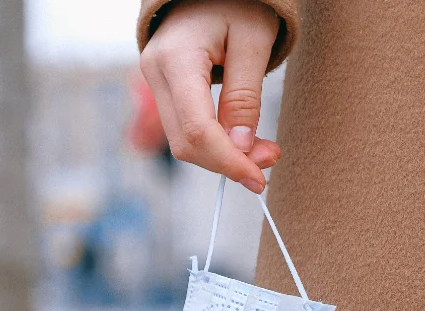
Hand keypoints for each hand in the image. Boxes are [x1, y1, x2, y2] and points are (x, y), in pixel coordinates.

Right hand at [140, 0, 281, 193]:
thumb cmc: (236, 4)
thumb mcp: (253, 44)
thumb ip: (246, 97)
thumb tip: (241, 147)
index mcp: (176, 59)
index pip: (197, 130)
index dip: (228, 162)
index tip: (258, 179)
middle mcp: (155, 73)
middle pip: (186, 144)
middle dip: (229, 162)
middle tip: (269, 160)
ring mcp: (154, 82)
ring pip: (184, 142)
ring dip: (223, 157)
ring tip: (261, 150)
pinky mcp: (163, 90)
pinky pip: (185, 130)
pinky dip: (214, 144)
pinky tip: (241, 141)